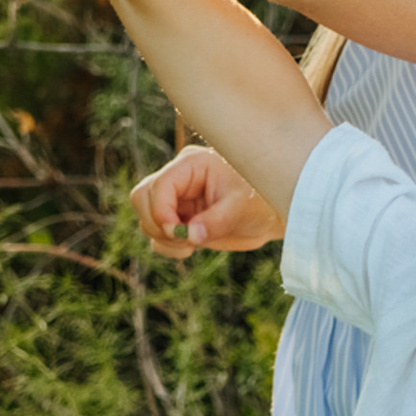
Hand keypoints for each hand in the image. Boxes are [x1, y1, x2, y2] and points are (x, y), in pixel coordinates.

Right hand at [130, 146, 282, 258]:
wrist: (273, 216)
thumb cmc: (262, 201)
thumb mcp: (242, 208)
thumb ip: (215, 221)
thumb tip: (190, 236)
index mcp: (191, 165)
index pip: (158, 186)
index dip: (161, 211)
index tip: (179, 233)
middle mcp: (180, 180)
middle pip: (141, 197)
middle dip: (156, 223)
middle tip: (184, 240)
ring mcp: (178, 201)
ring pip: (145, 218)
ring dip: (162, 238)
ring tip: (192, 245)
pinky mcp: (180, 221)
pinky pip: (156, 235)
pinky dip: (166, 247)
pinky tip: (190, 249)